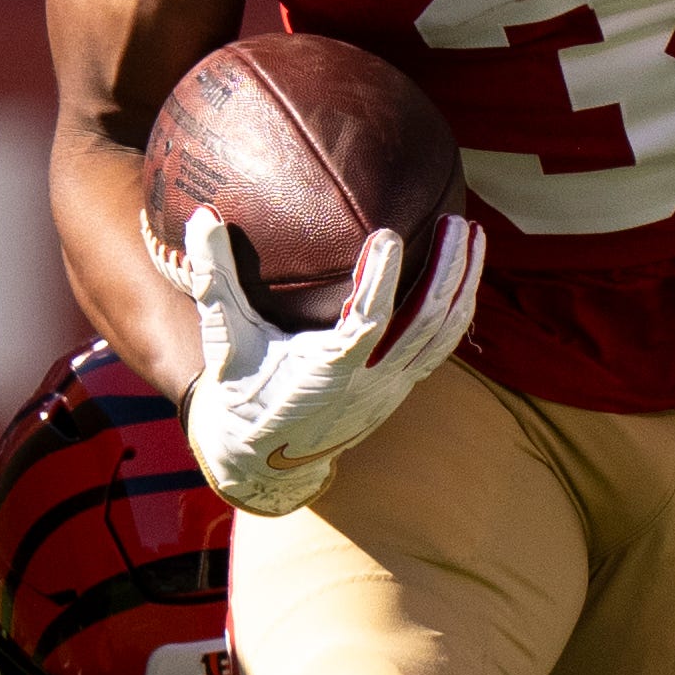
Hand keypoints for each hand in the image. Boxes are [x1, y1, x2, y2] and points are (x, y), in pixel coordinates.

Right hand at [156, 205, 484, 516]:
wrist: (263, 457)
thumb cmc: (241, 390)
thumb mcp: (224, 339)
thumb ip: (214, 278)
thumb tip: (201, 217)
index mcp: (324, 373)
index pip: (365, 324)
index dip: (381, 281)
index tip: (390, 234)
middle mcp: (368, 383)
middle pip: (424, 324)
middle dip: (447, 270)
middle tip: (457, 221)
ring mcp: (392, 387)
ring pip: (444, 333)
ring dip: (464, 282)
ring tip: (473, 232)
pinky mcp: (402, 385)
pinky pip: (443, 345)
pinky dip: (459, 306)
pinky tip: (467, 270)